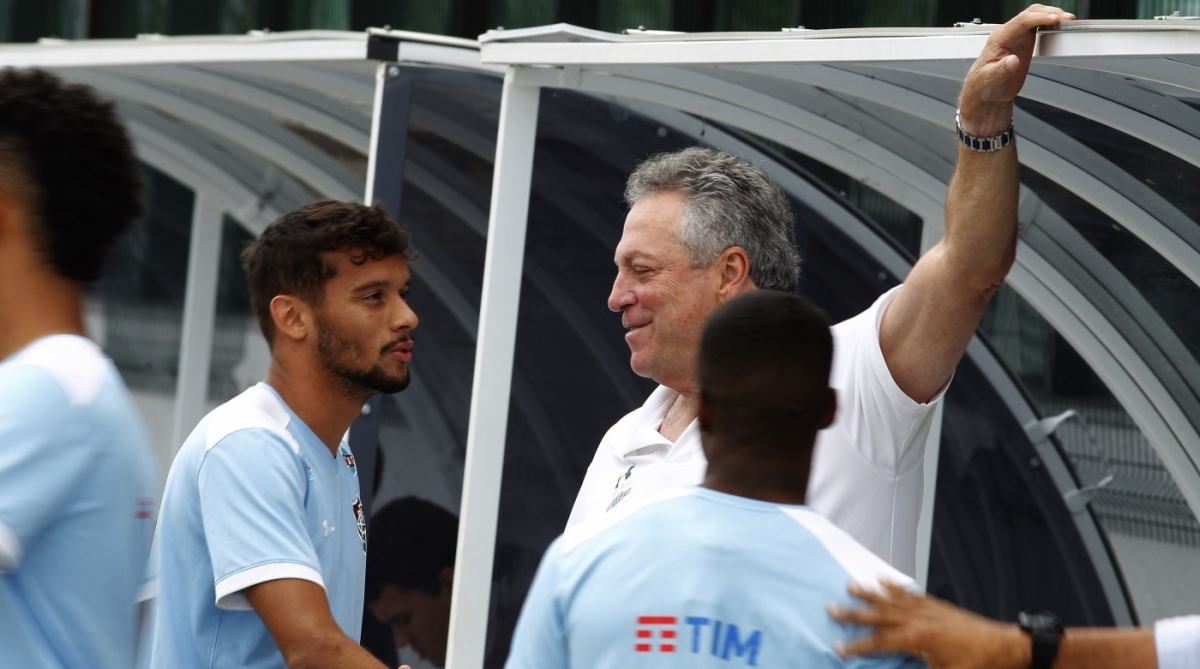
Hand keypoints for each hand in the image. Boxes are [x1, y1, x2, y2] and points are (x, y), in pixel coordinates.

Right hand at [828, 581, 1030, 668]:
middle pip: (878, 615)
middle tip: (831, 608)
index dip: (857, 646)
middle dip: (853, 613)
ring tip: (850, 586)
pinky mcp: (937, 606)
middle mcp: (918, 619)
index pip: (879, 642)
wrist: (1006, 647)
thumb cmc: (978, 666)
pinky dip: (895, 587)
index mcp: (918, 638)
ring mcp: (927, 609)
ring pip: (891, 599)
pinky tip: (884, 580)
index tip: (837, 648)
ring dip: (869, 593)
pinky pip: (910, 593)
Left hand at [959, 4, 1074, 134]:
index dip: (1039, 18)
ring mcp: (1017, 36)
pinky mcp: (1025, 42)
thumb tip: (1013, 61)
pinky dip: (1051, 23)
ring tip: (1067, 22)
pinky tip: (1060, 27)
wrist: (986, 93)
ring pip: (1036, 16)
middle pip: (1031, 13)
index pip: (1021, 21)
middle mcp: (1008, 34)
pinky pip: (1039, 26)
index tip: (1055, 19)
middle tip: (1066, 20)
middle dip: (1050, 13)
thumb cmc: (983, 86)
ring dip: (1052, 15)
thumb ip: (1001, 70)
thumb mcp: (990, 80)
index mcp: (998, 38)